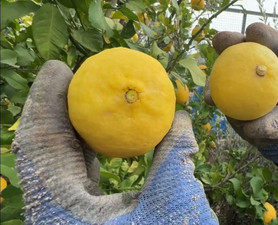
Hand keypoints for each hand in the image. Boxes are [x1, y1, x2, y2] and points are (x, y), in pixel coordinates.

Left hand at [12, 61, 217, 224]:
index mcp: (59, 211)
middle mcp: (57, 212)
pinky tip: (107, 134)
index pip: (38, 144)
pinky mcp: (88, 217)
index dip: (44, 101)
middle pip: (47, 148)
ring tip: (94, 97)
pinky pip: (81, 173)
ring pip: (64, 160)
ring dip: (77, 126)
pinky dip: (92, 149)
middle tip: (80, 75)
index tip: (59, 69)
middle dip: (61, 107)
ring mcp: (71, 214)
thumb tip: (180, 119)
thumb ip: (175, 158)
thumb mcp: (173, 205)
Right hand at [207, 23, 277, 164]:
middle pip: (246, 47)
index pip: (276, 46)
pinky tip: (209, 99)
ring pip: (228, 62)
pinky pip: (218, 86)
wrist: (275, 134)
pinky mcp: (230, 87)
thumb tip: (250, 128)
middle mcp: (261, 65)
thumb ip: (275, 124)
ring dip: (217, 63)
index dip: (265, 36)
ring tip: (211, 71)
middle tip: (221, 41)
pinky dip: (212, 91)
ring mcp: (243, 75)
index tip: (253, 33)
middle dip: (232, 40)